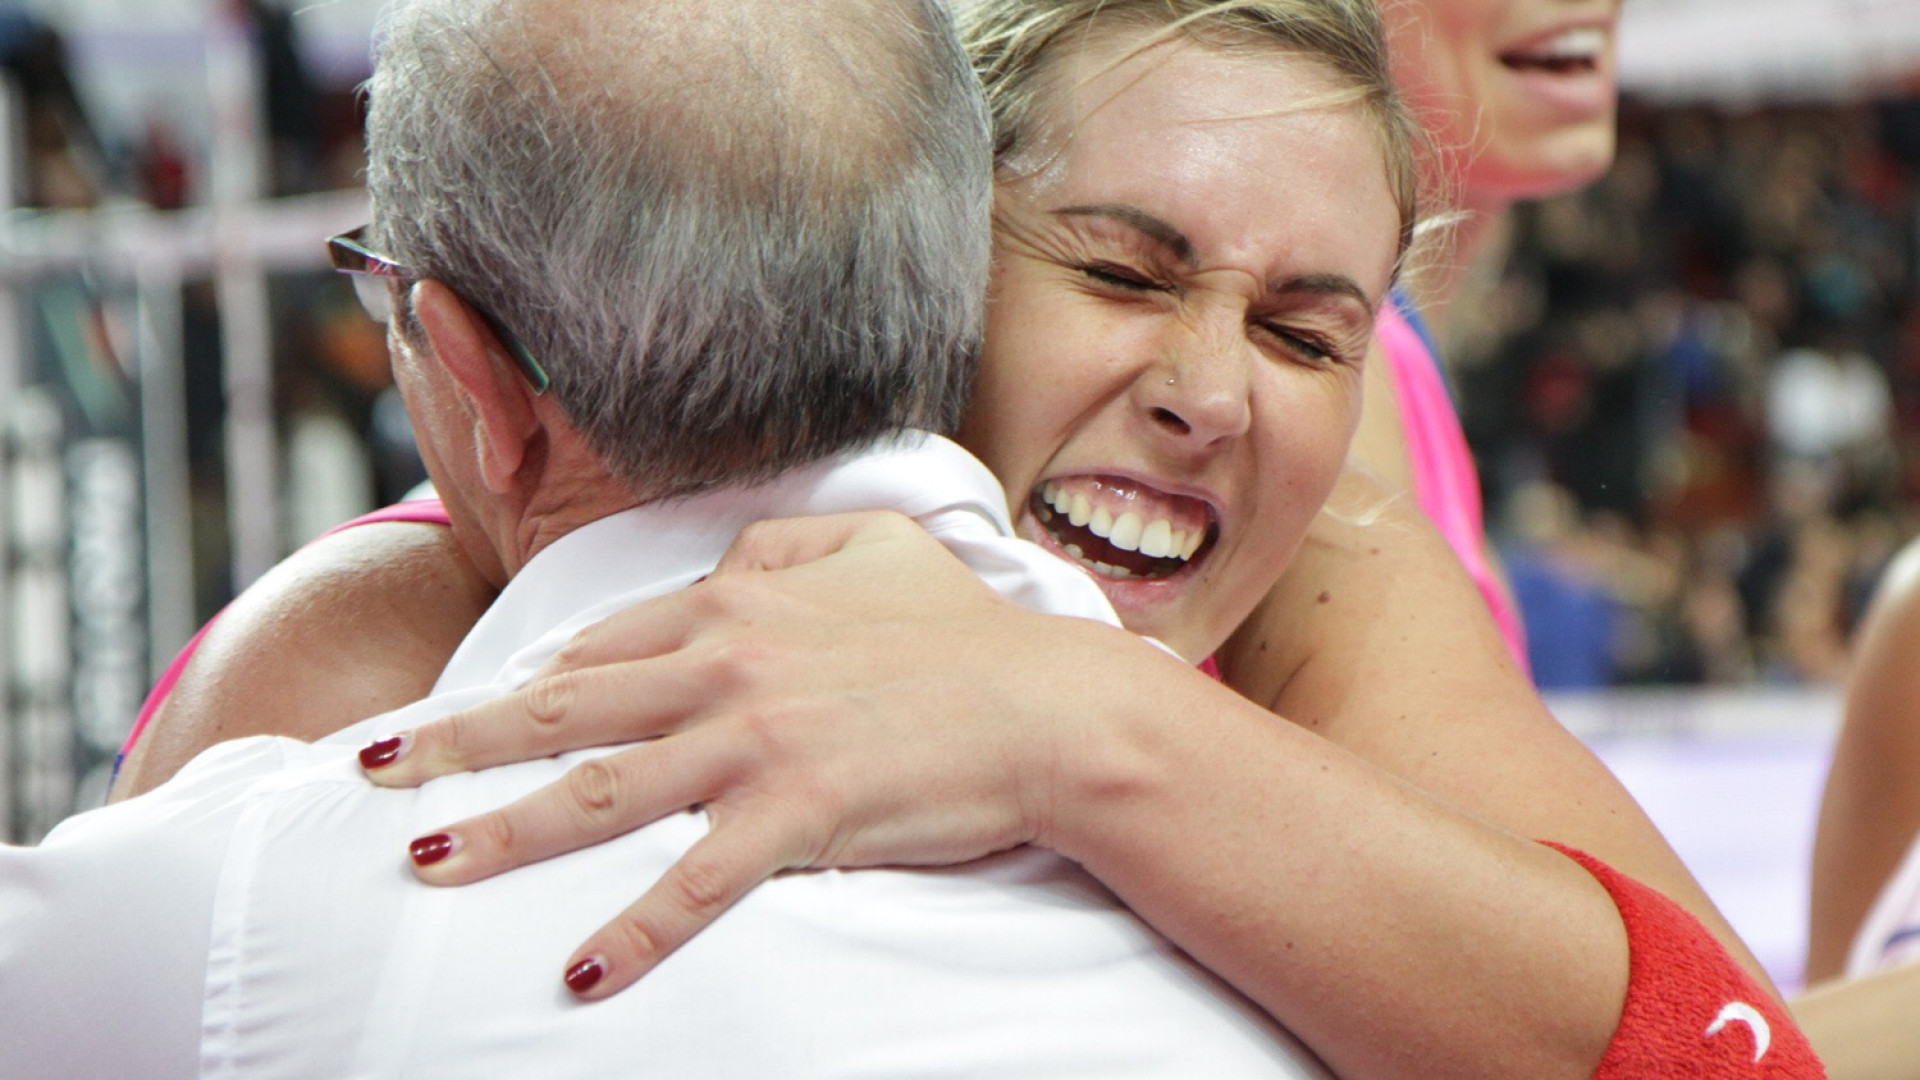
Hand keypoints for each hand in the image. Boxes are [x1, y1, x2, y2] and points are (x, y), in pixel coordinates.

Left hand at [361, 511, 1131, 997]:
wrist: (1050, 707)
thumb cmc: (967, 631)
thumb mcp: (878, 546)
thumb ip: (790, 539)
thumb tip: (731, 553)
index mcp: (740, 600)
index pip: (605, 641)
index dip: (530, 678)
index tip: (474, 708)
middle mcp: (727, 666)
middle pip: (564, 709)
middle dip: (456, 740)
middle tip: (369, 769)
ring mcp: (755, 742)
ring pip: (600, 791)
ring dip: (501, 832)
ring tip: (421, 863)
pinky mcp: (797, 815)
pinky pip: (695, 883)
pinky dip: (634, 931)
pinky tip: (581, 971)